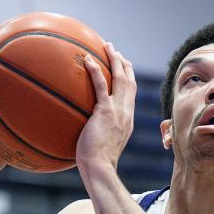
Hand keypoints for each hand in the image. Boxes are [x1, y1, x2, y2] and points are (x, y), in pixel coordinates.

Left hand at [76, 43, 135, 176]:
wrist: (100, 167)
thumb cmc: (97, 163)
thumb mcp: (100, 146)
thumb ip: (96, 135)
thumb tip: (82, 134)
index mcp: (127, 120)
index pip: (131, 95)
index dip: (128, 79)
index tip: (122, 68)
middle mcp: (126, 113)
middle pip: (130, 82)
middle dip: (124, 64)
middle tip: (116, 51)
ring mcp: (118, 111)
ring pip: (121, 79)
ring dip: (115, 60)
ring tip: (107, 46)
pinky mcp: (105, 111)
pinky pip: (101, 86)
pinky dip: (96, 71)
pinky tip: (87, 59)